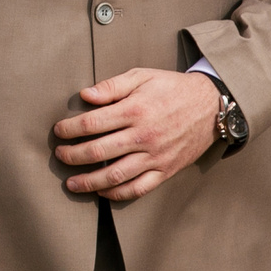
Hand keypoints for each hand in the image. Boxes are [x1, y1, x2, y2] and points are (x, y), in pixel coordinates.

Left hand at [52, 67, 220, 200]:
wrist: (211, 106)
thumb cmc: (172, 88)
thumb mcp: (142, 76)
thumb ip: (112, 86)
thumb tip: (85, 95)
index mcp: (135, 110)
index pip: (92, 123)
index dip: (70, 129)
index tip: (58, 131)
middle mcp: (144, 136)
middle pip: (99, 151)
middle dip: (73, 156)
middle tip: (59, 156)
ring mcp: (155, 156)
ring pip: (115, 175)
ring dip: (89, 182)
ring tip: (71, 183)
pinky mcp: (166, 171)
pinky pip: (138, 188)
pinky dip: (117, 194)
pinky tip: (102, 192)